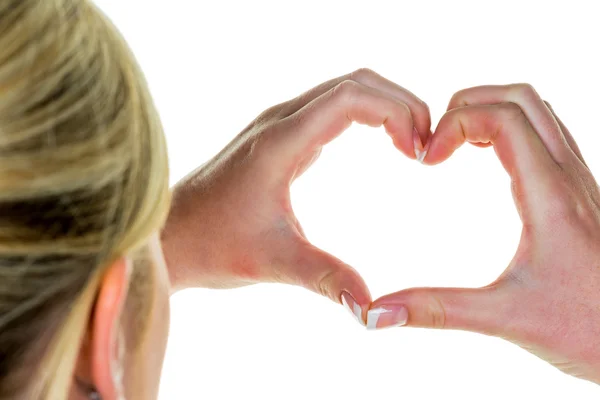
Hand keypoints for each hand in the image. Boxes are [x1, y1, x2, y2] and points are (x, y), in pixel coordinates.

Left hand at [161, 69, 430, 322]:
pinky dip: (367, 116)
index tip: (419, 151)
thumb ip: (326, 280)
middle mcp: (280, 122)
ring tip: (413, 144)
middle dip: (400, 103)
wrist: (168, 236)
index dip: (396, 110)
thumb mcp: (274, 263)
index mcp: (280, 141)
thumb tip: (372, 310)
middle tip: (427, 146)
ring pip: (344, 91)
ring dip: (385, 107)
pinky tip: (384, 143)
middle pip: (355, 83)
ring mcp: (279, 126)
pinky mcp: (280, 138)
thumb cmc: (211, 245)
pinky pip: (332, 109)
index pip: (351, 96)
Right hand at [368, 83, 599, 382]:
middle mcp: (570, 180)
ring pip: (540, 114)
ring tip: (454, 142)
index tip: (426, 159)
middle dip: (469, 103)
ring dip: (491, 112)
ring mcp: (580, 185)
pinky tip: (489, 162)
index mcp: (551, 198)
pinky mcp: (580, 197)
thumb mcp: (507, 319)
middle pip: (522, 99)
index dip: (454, 122)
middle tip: (435, 140)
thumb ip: (437, 310)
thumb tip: (379, 313)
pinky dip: (511, 131)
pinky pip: (549, 139)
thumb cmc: (591, 333)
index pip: (503, 118)